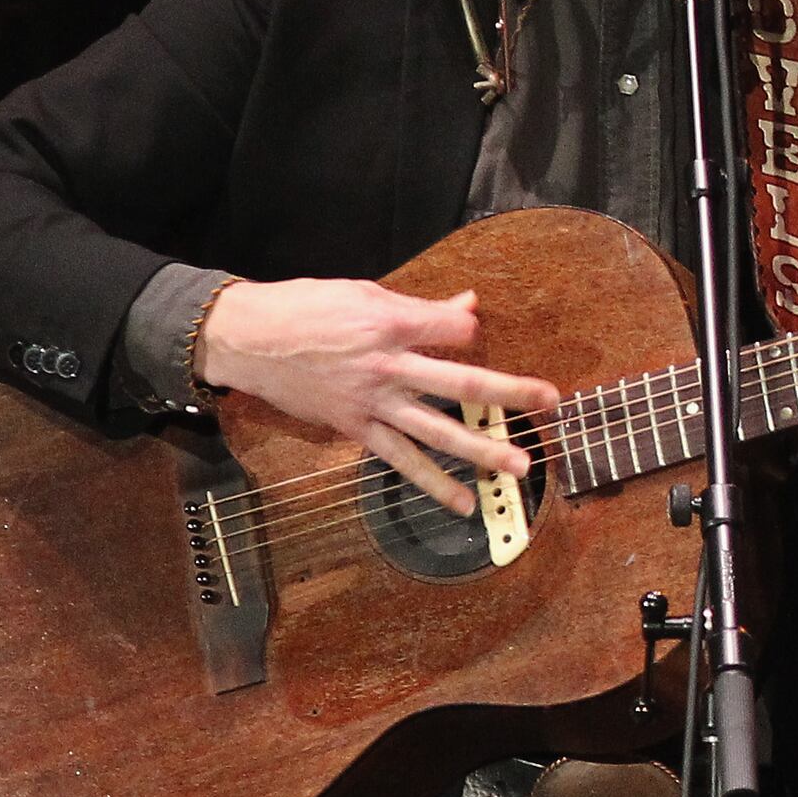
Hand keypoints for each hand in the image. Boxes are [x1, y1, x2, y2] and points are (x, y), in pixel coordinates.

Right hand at [195, 278, 560, 515]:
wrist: (247, 339)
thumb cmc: (306, 307)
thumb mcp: (363, 293)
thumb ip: (420, 307)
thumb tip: (469, 305)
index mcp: (391, 324)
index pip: (454, 330)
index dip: (469, 328)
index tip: (472, 330)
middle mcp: (388, 366)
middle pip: (461, 383)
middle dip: (510, 393)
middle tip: (550, 402)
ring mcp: (373, 403)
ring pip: (437, 431)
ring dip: (481, 450)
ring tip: (520, 466)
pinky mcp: (356, 428)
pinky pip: (401, 460)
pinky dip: (432, 484)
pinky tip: (463, 503)